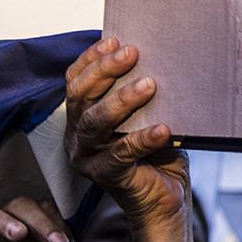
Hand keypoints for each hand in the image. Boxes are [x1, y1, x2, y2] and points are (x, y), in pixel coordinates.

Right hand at [62, 37, 189, 228]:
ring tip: (149, 85)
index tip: (114, 40)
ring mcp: (88, 158)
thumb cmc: (158, 155)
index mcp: (82, 119)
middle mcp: (78, 137)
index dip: (91, 59)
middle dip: (105, 70)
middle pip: (81, 97)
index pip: (76, 82)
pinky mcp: (106, 177)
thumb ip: (144, 94)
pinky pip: (121, 154)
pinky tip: (163, 128)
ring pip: (95, 122)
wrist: (166, 201)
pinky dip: (142, 138)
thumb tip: (161, 58)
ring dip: (122, 100)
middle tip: (132, 53)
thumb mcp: (149, 116)